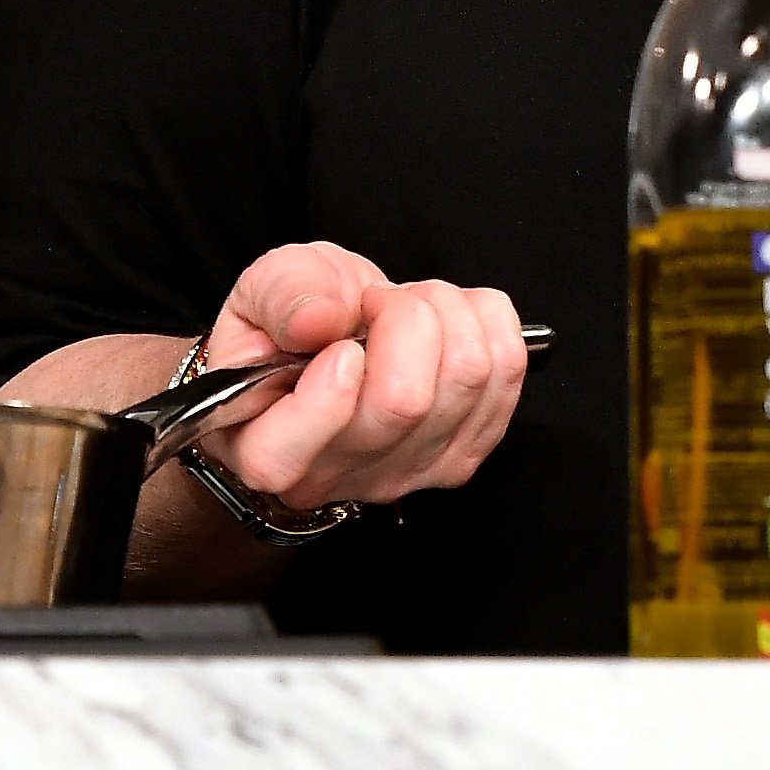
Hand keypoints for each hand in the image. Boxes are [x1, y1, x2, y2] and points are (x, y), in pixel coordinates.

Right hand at [192, 242, 529, 510]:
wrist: (339, 341)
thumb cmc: (291, 326)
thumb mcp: (262, 292)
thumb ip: (280, 297)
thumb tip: (319, 322)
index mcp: (264, 447)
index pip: (284, 456)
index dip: (323, 397)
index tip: (341, 347)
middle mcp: (335, 476)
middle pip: (403, 403)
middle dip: (403, 316)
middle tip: (377, 301)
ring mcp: (409, 471)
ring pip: (465, 378)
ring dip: (445, 310)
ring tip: (410, 306)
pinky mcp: (466, 452)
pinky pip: (507, 370)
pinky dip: (485, 320)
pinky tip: (449, 318)